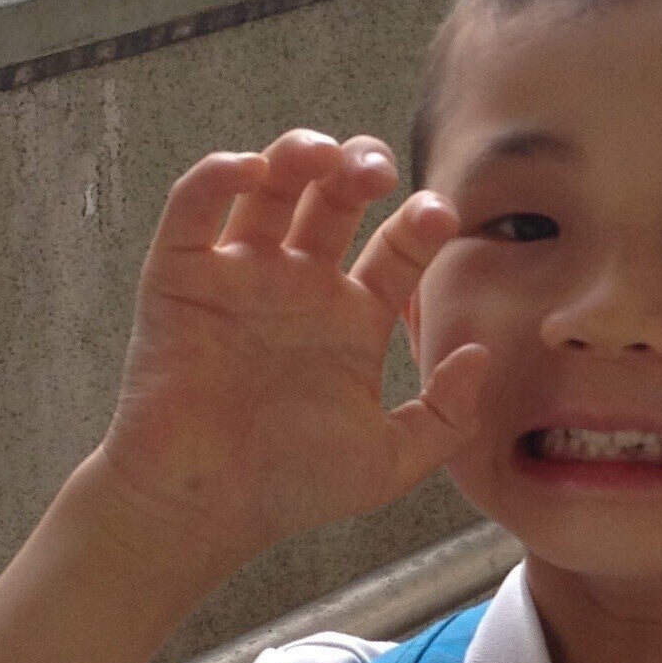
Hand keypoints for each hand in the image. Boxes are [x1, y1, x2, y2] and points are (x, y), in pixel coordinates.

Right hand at [93, 136, 488, 585]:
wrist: (205, 508)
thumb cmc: (292, 488)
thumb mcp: (389, 461)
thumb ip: (445, 415)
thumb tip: (480, 352)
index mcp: (351, 318)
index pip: (396, 247)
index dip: (420, 223)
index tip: (440, 216)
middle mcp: (298, 285)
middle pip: (334, 198)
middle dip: (360, 168)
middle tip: (377, 172)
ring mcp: (240, 276)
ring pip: (269, 186)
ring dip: (297, 153)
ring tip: (323, 156)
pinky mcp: (181, 277)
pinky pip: (195, 208)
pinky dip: (218, 175)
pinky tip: (251, 169)